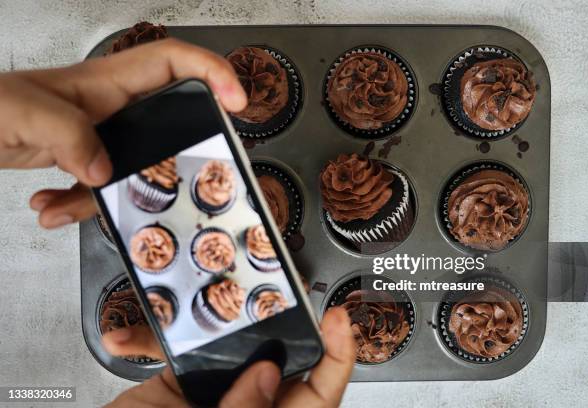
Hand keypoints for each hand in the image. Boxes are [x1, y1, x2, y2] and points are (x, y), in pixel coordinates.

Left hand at [0, 38, 246, 227]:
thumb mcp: (24, 112)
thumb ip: (70, 136)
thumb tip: (106, 170)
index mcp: (105, 83)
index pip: (173, 63)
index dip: (212, 73)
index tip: (235, 100)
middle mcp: (108, 106)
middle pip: (166, 124)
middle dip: (172, 157)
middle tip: (180, 178)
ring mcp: (96, 133)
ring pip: (131, 167)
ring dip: (105, 195)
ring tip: (70, 204)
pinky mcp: (81, 156)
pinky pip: (99, 186)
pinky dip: (77, 203)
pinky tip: (52, 207)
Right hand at [102, 307, 355, 407]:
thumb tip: (267, 376)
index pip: (319, 395)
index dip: (336, 355)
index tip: (337, 320)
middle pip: (277, 358)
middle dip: (276, 319)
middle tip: (276, 287)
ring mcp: (216, 393)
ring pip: (229, 345)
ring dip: (209, 321)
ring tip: (208, 294)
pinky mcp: (181, 381)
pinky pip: (177, 351)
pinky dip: (149, 341)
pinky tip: (125, 338)